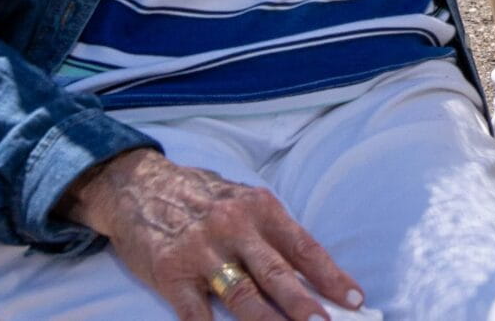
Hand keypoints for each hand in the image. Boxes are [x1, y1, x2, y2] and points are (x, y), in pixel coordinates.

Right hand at [65, 147, 360, 320]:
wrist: (139, 187)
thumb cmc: (202, 198)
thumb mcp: (243, 201)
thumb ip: (271, 234)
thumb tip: (310, 273)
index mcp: (260, 208)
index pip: (304, 247)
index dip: (330, 275)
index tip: (355, 299)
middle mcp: (234, 227)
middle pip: (276, 273)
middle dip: (304, 304)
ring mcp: (201, 252)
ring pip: (241, 295)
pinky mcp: (170, 273)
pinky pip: (196, 311)